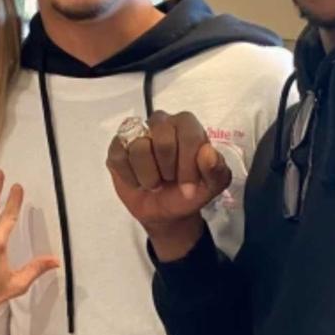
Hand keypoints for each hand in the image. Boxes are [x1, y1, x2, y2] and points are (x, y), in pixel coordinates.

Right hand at [106, 111, 231, 259]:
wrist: (165, 211)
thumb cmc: (188, 191)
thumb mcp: (212, 186)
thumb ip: (216, 169)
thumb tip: (208, 153)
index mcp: (187, 126)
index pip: (188, 133)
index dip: (188, 164)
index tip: (189, 187)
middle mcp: (162, 122)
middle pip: (162, 137)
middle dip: (167, 169)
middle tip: (169, 180)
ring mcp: (137, 132)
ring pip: (138, 148)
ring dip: (148, 176)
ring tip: (154, 182)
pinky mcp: (117, 146)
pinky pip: (118, 157)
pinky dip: (130, 177)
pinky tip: (138, 181)